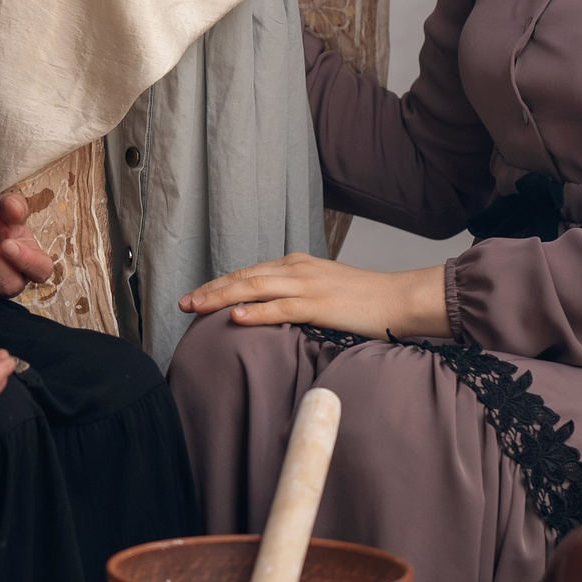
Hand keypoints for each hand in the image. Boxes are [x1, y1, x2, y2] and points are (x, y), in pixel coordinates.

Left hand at [178, 254, 449, 339]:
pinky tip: (235, 317)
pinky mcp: (319, 304)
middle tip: (183, 302)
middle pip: (244, 277)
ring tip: (196, 307)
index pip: (248, 272)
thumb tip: (269, 311)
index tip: (195, 295)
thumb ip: (296, 296)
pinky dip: (256, 312)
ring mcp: (307, 285)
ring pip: (254, 288)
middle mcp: (296, 269)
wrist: (398, 298)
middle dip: (210, 290)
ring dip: (221, 297)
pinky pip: (281, 308)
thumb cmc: (364, 300)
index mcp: (296, 264)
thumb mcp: (323, 291)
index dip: (219, 284)